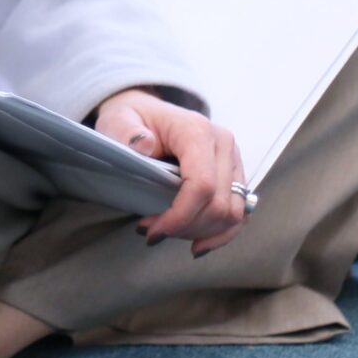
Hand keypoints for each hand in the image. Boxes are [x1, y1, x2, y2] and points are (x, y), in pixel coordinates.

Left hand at [92, 89, 248, 256]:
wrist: (148, 114)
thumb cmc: (132, 119)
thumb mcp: (118, 120)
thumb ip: (126, 132)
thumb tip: (143, 145)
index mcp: (197, 130)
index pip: (202, 184)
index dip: (181, 215)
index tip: (153, 230)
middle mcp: (223, 144)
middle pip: (218, 204)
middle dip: (185, 227)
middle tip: (152, 232)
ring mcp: (233, 160)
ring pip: (232, 213)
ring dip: (200, 232)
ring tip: (168, 233)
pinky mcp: (235, 176)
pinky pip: (239, 214)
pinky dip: (220, 234)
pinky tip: (197, 244)